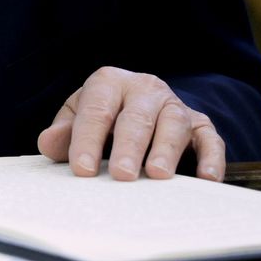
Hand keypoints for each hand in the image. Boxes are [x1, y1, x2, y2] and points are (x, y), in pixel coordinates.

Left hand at [37, 66, 224, 181]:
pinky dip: (212, 158)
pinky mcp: (201, 124)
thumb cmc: (103, 114)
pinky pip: (210, 139)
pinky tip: (206, 178)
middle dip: (128, 146)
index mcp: (109, 83)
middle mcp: (145, 89)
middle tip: (121, 174)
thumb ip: (63, 132)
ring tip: (157, 175)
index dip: (88, 140)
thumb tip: (48, 143)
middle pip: (137, 117)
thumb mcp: (77, 117)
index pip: (96, 110)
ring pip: (174, 124)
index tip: (83, 169)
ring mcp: (175, 106)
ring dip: (166, 149)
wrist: (142, 102)